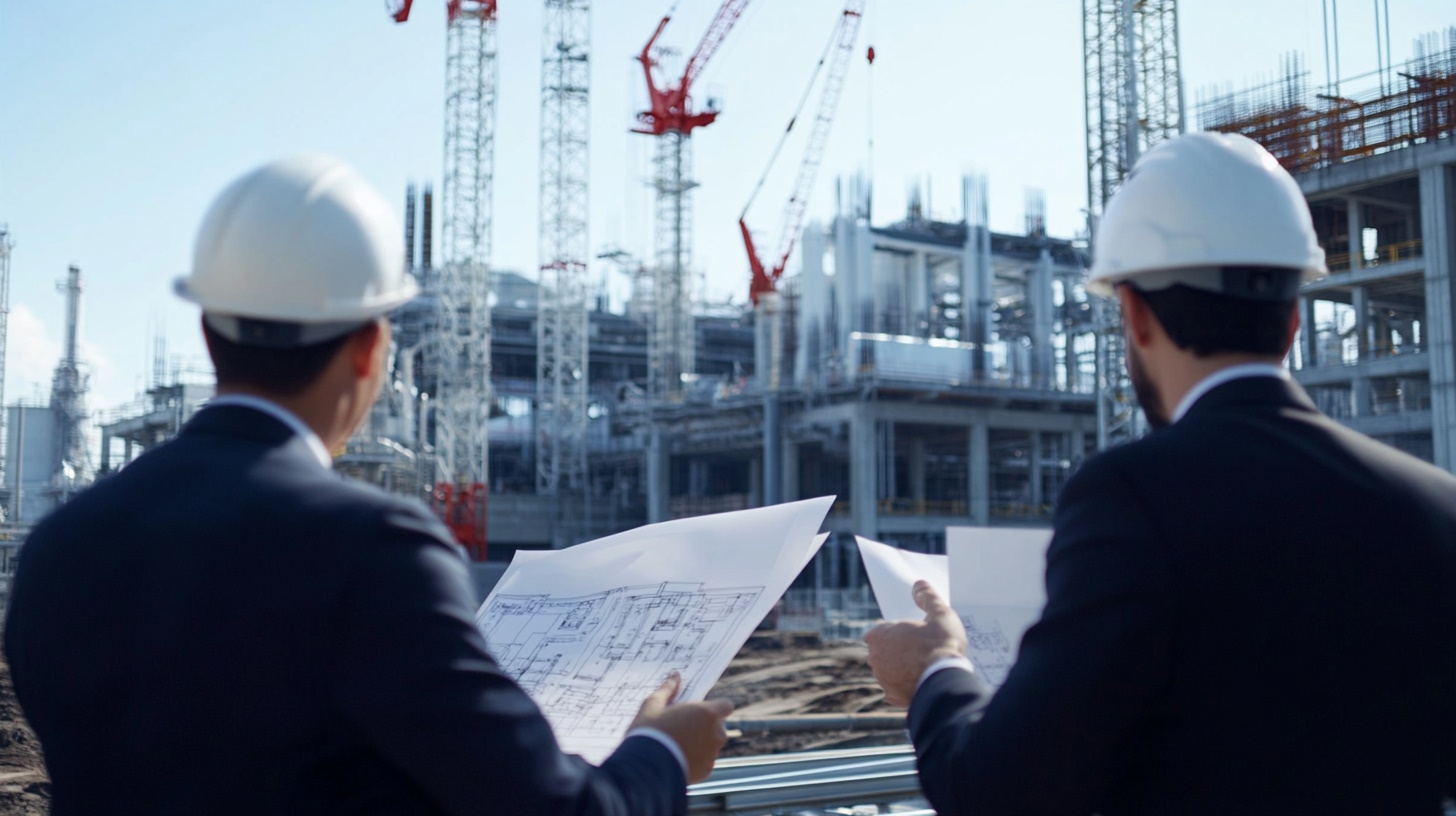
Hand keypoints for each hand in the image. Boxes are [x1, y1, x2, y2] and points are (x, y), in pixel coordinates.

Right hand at [630, 672, 733, 783]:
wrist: (646, 768)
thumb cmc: (650, 732)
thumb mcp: (653, 705)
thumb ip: (667, 690)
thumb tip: (674, 676)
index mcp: (707, 713)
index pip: (726, 706)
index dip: (715, 708)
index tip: (699, 711)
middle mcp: (716, 733)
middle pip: (718, 726)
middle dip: (705, 726)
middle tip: (683, 727)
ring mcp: (712, 754)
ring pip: (711, 745)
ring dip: (701, 743)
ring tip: (677, 745)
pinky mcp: (706, 771)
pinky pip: (705, 761)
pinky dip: (696, 759)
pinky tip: (677, 759)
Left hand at [864, 580, 968, 706]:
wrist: (945, 679)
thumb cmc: (941, 644)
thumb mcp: (940, 614)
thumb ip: (927, 598)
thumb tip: (919, 585)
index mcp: (879, 635)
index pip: (880, 630)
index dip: (896, 632)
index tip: (911, 633)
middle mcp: (874, 657)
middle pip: (883, 651)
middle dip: (897, 650)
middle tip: (920, 649)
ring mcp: (882, 679)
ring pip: (889, 671)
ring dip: (901, 669)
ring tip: (923, 666)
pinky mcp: (893, 697)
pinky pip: (897, 689)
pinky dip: (906, 686)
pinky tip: (921, 682)